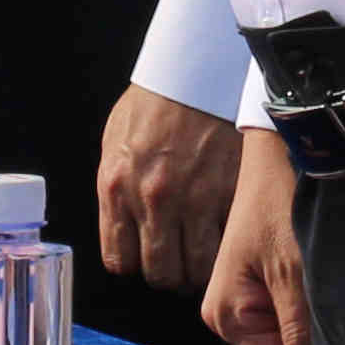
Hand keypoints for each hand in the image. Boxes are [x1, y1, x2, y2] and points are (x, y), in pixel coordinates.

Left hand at [97, 86, 244, 290]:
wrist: (195, 70)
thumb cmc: (155, 103)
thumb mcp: (115, 144)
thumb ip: (116, 192)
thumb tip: (122, 229)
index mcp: (117, 187)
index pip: (120, 261)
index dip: (135, 264)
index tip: (146, 257)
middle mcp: (152, 199)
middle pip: (160, 273)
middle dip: (169, 272)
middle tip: (179, 258)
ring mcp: (194, 199)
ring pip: (197, 269)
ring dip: (200, 267)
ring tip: (204, 250)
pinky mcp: (229, 193)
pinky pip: (227, 243)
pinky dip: (226, 245)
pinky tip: (224, 232)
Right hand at [200, 127, 317, 344]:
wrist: (274, 160)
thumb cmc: (280, 209)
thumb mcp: (293, 274)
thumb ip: (299, 334)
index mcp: (226, 317)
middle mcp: (224, 316)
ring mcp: (237, 303)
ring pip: (283, 339)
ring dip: (310, 334)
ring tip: (343, 320)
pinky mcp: (251, 288)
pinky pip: (281, 319)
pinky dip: (304, 316)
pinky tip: (326, 303)